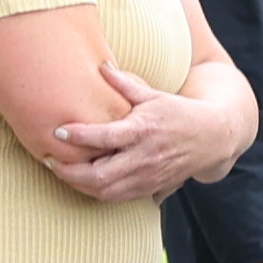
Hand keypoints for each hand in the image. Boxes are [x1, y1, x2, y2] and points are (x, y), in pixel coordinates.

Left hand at [48, 62, 245, 202]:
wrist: (212, 138)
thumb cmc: (179, 112)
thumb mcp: (153, 94)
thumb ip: (125, 84)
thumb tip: (101, 65)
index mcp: (144, 130)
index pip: (106, 137)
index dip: (79, 136)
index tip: (58, 131)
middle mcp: (145, 157)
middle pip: (100, 175)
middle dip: (69, 171)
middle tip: (49, 159)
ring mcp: (148, 177)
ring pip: (106, 192)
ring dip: (78, 185)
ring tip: (59, 171)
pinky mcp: (150, 188)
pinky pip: (116, 198)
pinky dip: (94, 192)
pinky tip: (80, 182)